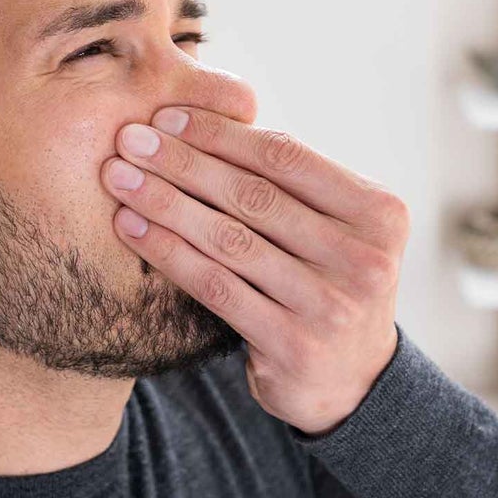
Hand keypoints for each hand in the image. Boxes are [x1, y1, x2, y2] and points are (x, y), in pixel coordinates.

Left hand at [102, 105, 407, 434]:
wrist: (352, 381)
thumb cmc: (326, 282)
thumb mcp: (333, 229)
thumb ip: (291, 184)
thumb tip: (201, 118)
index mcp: (379, 212)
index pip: (287, 157)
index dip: (222, 134)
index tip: (168, 116)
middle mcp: (364, 257)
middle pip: (254, 195)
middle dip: (183, 162)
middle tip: (128, 139)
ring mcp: (331, 305)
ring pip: (229, 239)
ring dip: (165, 203)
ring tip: (118, 177)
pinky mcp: (293, 346)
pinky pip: (215, 286)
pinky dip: (167, 252)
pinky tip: (131, 228)